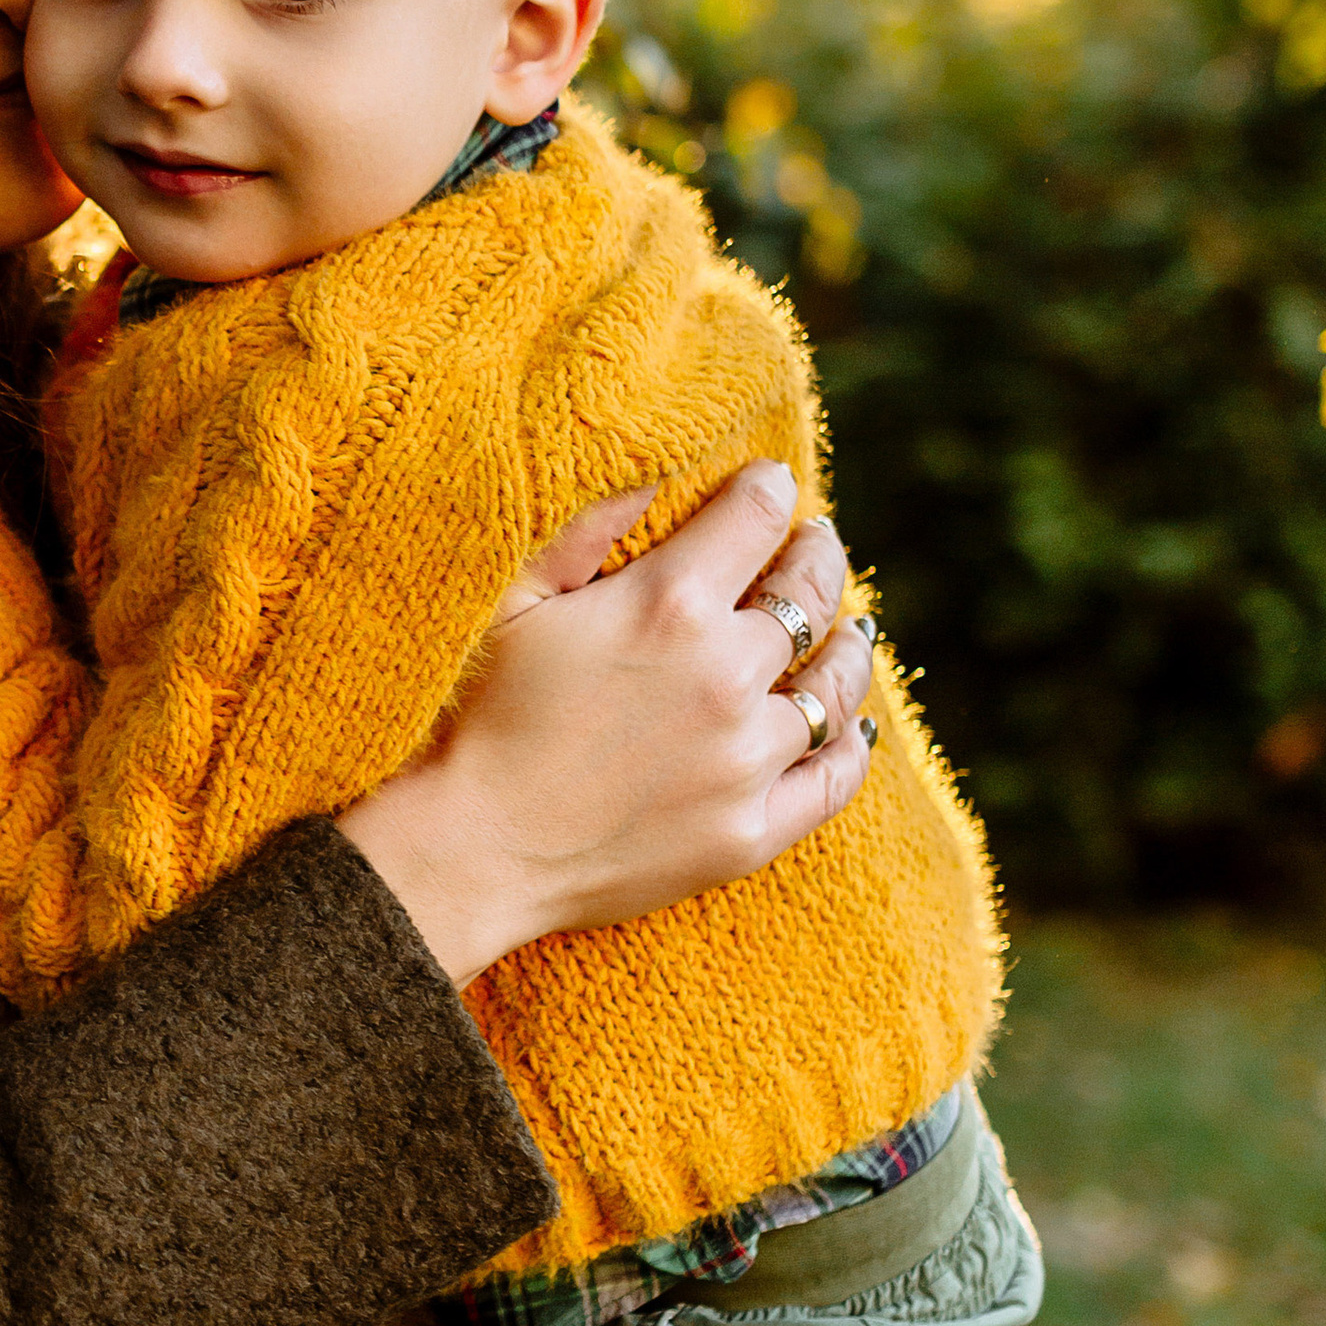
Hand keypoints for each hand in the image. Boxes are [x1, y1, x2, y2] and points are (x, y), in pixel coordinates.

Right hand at [334, 461, 875, 984]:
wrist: (470, 850)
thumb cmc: (478, 715)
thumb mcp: (517, 600)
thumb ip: (587, 528)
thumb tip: (652, 474)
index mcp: (668, 604)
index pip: (755, 517)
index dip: (769, 489)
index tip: (772, 484)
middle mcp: (725, 675)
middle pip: (809, 593)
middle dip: (817, 556)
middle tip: (819, 543)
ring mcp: (746, 759)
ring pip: (833, 686)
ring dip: (848, 645)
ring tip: (854, 628)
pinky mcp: (751, 831)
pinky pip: (834, 779)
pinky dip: (854, 744)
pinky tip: (855, 722)